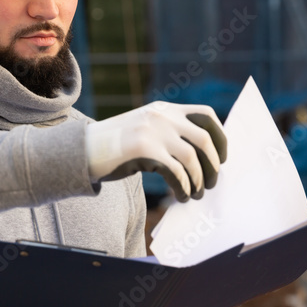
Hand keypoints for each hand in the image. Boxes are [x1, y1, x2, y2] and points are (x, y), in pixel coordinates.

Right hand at [85, 102, 226, 201]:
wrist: (84, 149)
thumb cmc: (118, 146)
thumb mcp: (146, 128)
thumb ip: (170, 133)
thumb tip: (203, 158)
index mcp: (166, 109)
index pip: (206, 115)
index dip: (221, 138)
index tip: (222, 158)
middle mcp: (162, 116)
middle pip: (204, 139)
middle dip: (213, 165)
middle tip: (211, 183)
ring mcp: (153, 132)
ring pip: (192, 158)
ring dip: (198, 181)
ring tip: (196, 194)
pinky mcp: (144, 150)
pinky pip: (176, 172)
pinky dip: (183, 188)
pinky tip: (182, 196)